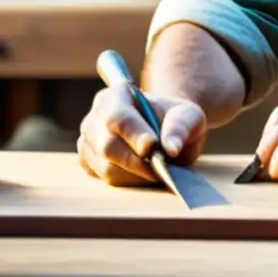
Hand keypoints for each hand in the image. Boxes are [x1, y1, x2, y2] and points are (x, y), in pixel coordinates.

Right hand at [77, 85, 207, 186]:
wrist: (168, 131)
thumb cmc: (177, 119)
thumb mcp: (189, 116)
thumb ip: (181, 127)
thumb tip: (171, 148)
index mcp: (117, 95)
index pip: (119, 118)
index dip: (134, 135)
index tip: (152, 147)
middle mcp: (96, 117)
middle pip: (107, 146)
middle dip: (136, 161)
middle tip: (160, 166)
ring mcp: (88, 141)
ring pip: (106, 167)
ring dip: (136, 174)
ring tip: (156, 168)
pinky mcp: (89, 163)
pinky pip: (105, 180)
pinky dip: (129, 182)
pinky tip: (144, 173)